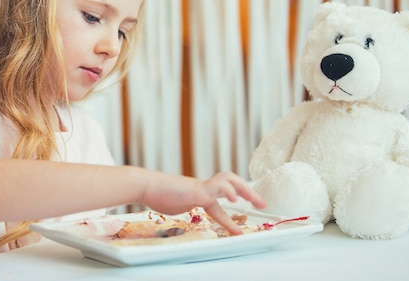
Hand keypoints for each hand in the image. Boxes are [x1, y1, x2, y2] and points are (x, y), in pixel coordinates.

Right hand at [140, 171, 266, 234]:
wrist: (146, 185)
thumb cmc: (156, 195)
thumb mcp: (175, 204)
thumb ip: (185, 205)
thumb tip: (184, 207)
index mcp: (199, 192)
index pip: (221, 201)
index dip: (232, 216)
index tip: (240, 228)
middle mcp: (203, 187)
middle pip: (231, 183)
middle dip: (248, 193)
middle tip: (262, 203)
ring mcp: (201, 187)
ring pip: (228, 180)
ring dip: (244, 189)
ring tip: (255, 199)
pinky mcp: (197, 189)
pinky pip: (217, 187)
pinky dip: (228, 191)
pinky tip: (234, 198)